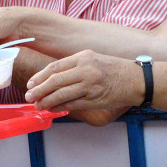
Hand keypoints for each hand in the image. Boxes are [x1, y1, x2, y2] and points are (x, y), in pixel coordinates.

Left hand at [23, 50, 140, 111]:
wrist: (137, 80)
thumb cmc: (114, 69)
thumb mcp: (94, 59)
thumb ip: (74, 65)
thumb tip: (51, 77)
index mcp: (84, 57)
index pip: (55, 67)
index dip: (39, 77)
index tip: (30, 84)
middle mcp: (86, 70)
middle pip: (54, 81)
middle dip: (38, 90)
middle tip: (29, 97)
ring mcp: (90, 85)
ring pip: (61, 94)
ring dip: (46, 101)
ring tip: (37, 105)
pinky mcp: (95, 99)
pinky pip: (72, 104)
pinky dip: (59, 107)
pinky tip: (52, 109)